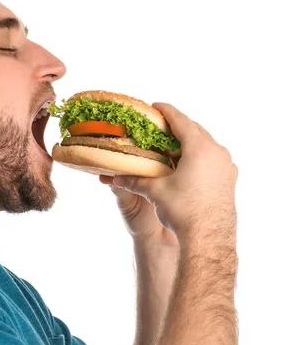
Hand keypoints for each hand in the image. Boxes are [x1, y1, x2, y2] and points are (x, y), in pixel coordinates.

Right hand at [108, 102, 237, 247]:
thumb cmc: (183, 210)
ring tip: (171, 147)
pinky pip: (213, 158)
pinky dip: (199, 155)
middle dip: (177, 126)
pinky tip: (186, 165)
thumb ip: (135, 179)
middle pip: (195, 130)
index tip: (155, 106)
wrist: (209, 238)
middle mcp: (217, 152)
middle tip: (159, 126)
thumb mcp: (155, 191)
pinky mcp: (229, 178)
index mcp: (200, 148)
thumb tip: (113, 177)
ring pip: (206, 144)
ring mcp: (226, 165)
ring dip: (189, 142)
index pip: (180, 120)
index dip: (166, 111)